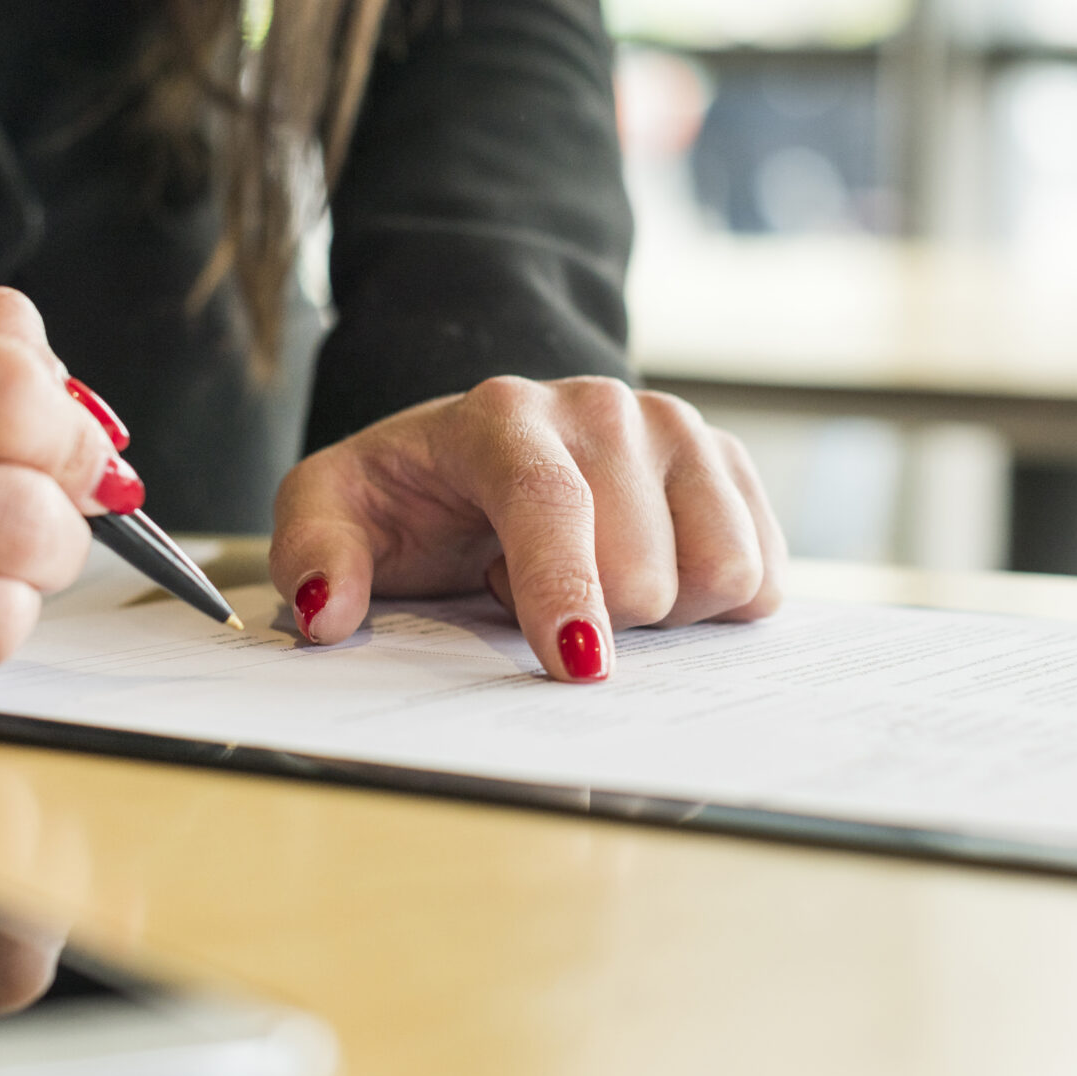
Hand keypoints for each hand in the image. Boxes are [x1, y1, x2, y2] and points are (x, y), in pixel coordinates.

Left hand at [269, 376, 785, 680]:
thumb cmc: (413, 492)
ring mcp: (678, 430)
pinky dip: (710, 605)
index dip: (566, 591)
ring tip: (592, 580)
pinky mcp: (729, 465)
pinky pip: (763, 573)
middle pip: (644, 568)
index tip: (577, 666)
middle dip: (593, 615)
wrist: (485, 444)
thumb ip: (314, 552)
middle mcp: (604, 409)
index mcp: (502, 416)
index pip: (549, 503)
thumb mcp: (331, 508)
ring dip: (660, 612)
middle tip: (525, 588)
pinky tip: (651, 572)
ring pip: (721, 572)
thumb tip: (325, 612)